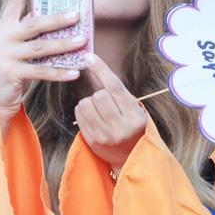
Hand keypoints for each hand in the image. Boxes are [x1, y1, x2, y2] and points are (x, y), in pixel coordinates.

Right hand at [0, 0, 84, 134]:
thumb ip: (30, 32)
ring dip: (64, 45)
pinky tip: (75, 71)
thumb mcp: (17, 45)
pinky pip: (41, 71)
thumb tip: (58, 17)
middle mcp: (2, 37)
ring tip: (82, 41)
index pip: (14, 0)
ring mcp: (5, 55)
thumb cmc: (12, 67)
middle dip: (57, 18)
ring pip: (40, 48)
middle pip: (33, 23)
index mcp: (4, 27)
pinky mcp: (10, 73)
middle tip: (78, 14)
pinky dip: (60, 72)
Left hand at [74, 54, 147, 172]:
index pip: (114, 87)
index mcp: (134, 117)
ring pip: (86, 103)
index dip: (101, 69)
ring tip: (99, 110)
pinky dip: (83, 110)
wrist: (129, 157)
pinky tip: (92, 116)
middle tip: (107, 102)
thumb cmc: (132, 127)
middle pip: (99, 95)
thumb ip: (118, 92)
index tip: (89, 57)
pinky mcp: (92, 140)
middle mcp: (120, 127)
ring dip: (90, 101)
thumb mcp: (134, 109)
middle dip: (100, 94)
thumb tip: (94, 65)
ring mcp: (105, 136)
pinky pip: (79, 114)